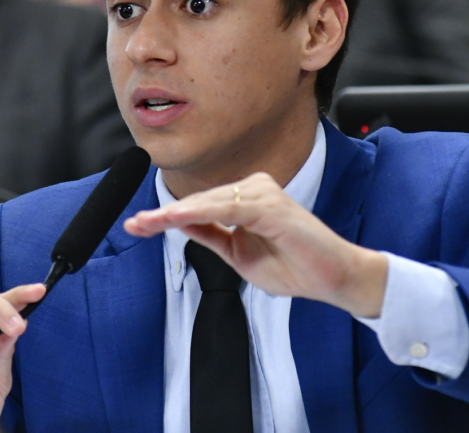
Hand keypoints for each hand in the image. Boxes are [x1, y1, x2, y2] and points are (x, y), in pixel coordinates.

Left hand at [124, 172, 389, 317]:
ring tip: (147, 223)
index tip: (138, 225)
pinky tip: (176, 219)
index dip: (167, 216)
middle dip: (164, 215)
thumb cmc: (295, 266)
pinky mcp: (271, 206)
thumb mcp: (239, 255)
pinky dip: (200, 213)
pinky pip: (228, 208)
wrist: (334, 279)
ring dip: (175, 213)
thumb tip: (180, 224)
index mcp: (248, 198)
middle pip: (200, 201)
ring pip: (209, 202)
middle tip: (134, 224)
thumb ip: (212, 236)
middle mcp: (255, 188)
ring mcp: (264, 194)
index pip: (200, 206)